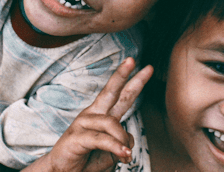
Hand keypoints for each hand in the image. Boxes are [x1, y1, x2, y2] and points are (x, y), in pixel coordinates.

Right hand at [33, 58, 152, 171]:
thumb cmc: (88, 162)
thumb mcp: (112, 153)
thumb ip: (122, 142)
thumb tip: (128, 141)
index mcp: (102, 116)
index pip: (121, 95)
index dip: (134, 81)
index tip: (147, 68)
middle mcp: (93, 115)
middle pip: (111, 91)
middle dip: (124, 76)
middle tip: (135, 62)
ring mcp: (83, 124)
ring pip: (111, 123)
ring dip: (122, 141)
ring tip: (126, 156)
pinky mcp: (76, 136)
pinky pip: (101, 138)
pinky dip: (115, 146)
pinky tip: (124, 154)